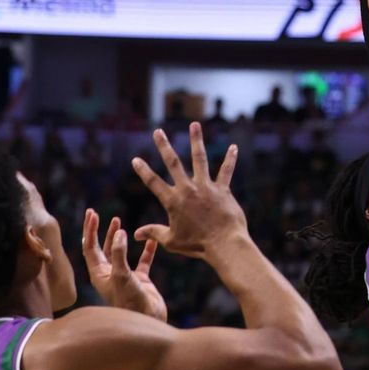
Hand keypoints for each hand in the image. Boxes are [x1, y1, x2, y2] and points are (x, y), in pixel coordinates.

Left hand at [82, 209, 166, 320]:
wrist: (148, 320)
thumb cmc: (129, 301)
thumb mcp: (121, 275)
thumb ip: (119, 253)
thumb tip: (119, 232)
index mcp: (99, 274)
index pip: (90, 248)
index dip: (89, 230)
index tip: (92, 213)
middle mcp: (109, 274)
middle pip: (100, 248)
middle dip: (98, 231)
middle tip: (96, 214)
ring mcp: (125, 276)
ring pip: (119, 252)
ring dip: (118, 237)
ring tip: (118, 220)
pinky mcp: (140, 279)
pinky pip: (143, 260)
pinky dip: (146, 249)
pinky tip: (150, 239)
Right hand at [131, 123, 242, 260]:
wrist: (223, 243)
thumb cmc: (197, 245)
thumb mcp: (171, 241)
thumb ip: (154, 233)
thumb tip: (135, 234)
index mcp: (173, 201)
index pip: (154, 182)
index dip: (143, 171)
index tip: (136, 159)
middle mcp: (188, 189)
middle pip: (173, 163)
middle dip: (164, 146)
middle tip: (158, 131)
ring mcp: (206, 187)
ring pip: (199, 159)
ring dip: (196, 140)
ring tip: (194, 124)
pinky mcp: (222, 189)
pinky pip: (226, 171)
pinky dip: (230, 159)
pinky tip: (234, 147)